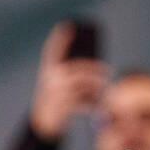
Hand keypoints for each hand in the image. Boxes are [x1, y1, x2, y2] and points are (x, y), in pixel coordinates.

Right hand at [28, 22, 108, 141]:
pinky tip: (97, 104)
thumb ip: (68, 73)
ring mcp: (57, 92)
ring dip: (97, 85)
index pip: (52, 50)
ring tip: (105, 87)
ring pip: (83, 84)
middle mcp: (51, 79)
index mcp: (48, 71)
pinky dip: (92, 103)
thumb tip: (95, 68)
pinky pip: (83, 102)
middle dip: (95, 69)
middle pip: (78, 68)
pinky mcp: (63, 106)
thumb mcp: (55, 84)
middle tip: (107, 71)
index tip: (69, 27)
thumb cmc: (54, 99)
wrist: (42, 122)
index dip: (60, 38)